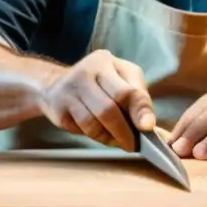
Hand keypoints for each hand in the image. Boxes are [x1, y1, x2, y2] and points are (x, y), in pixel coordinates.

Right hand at [37, 49, 154, 151]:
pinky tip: (103, 135)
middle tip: (134, 145)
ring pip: (93, 124)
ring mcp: (68, 91)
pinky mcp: (59, 110)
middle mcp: (84, 73)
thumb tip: (150, 126)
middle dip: (124, 131)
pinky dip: (96, 137)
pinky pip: (81, 129)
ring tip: (119, 141)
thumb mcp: (122, 77)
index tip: (147, 128)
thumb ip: (138, 97)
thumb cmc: (100, 82)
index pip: (125, 90)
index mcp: (104, 62)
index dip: (139, 111)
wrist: (56, 83)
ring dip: (110, 138)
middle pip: (108, 109)